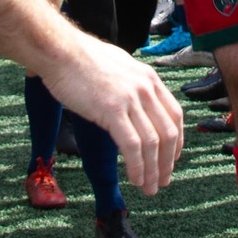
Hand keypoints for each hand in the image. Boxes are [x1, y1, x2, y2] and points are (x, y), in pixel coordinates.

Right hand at [39, 37, 183, 194]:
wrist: (60, 50)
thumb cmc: (81, 58)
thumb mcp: (119, 67)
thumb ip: (131, 86)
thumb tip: (133, 104)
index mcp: (149, 78)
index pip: (175, 115)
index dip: (177, 141)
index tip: (172, 159)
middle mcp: (146, 88)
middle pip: (169, 132)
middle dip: (168, 162)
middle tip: (162, 181)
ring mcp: (130, 99)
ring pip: (153, 143)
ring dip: (153, 170)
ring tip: (149, 188)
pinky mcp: (112, 110)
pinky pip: (132, 145)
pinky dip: (137, 166)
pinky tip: (135, 179)